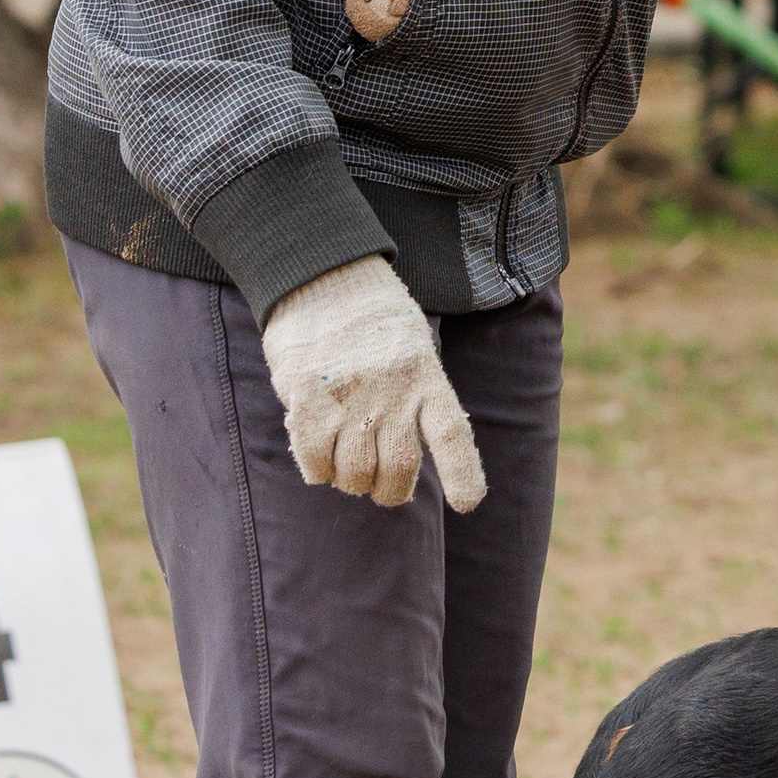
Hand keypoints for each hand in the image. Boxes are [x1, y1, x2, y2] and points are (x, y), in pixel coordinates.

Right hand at [260, 257, 486, 511]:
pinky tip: (320, 462)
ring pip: (355, 472)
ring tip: (347, 471)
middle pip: (398, 469)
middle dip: (389, 492)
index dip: (462, 473)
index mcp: (426, 375)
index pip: (451, 434)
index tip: (468, 503)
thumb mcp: (413, 347)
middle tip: (379, 488)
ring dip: (351, 483)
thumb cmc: (374, 319)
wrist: (323, 274)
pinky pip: (314, 459)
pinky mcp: (309, 397)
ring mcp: (350, 396)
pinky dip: (318, 471)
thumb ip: (414, 397)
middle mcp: (391, 390)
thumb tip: (397, 461)